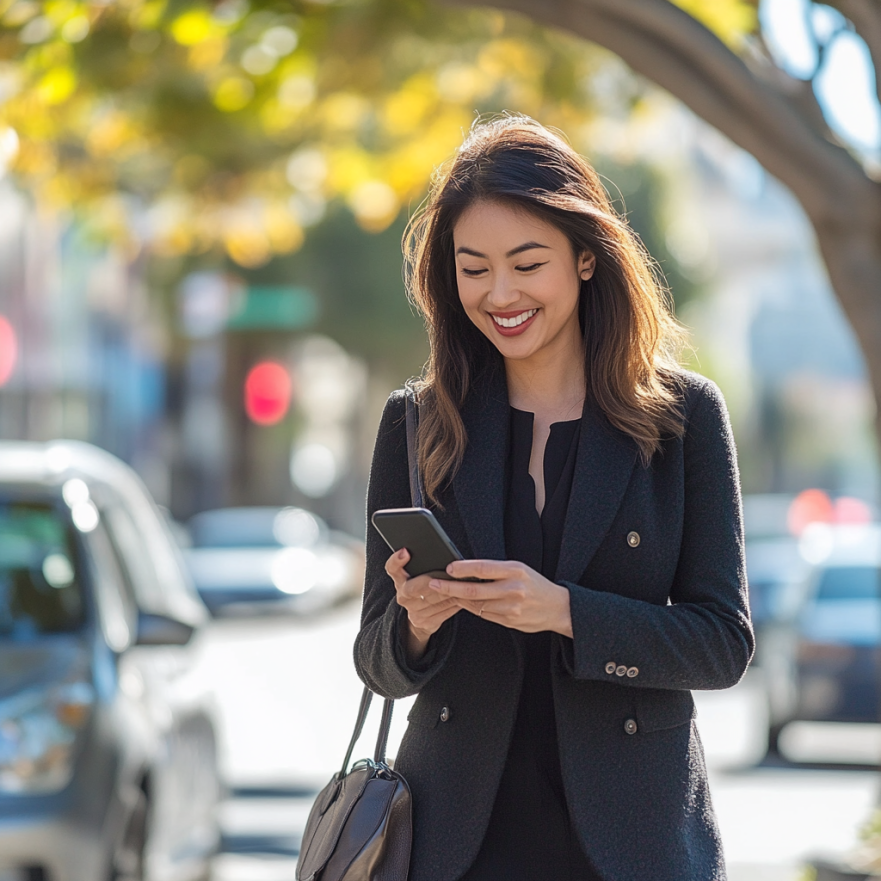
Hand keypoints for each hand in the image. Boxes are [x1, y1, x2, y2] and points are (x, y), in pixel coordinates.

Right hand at [384, 548, 460, 660]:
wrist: (421, 616)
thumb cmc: (425, 588)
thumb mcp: (419, 575)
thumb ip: (425, 566)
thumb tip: (444, 555)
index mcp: (400, 580)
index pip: (392, 568)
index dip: (397, 560)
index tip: (405, 551)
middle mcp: (403, 596)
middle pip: (415, 587)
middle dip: (433, 581)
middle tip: (448, 575)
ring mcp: (412, 611)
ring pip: (433, 601)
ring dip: (449, 592)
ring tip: (463, 584)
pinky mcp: (423, 622)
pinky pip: (442, 612)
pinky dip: (455, 604)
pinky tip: (465, 597)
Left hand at [429, 559, 572, 636]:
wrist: (558, 607)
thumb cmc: (535, 584)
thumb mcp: (519, 569)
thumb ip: (495, 570)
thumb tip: (467, 569)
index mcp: (515, 571)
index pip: (483, 568)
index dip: (463, 568)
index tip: (448, 568)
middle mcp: (513, 589)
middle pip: (474, 589)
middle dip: (450, 587)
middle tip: (433, 583)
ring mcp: (510, 608)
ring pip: (475, 604)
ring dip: (458, 598)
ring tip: (444, 592)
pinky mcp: (508, 621)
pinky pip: (483, 614)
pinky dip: (470, 608)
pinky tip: (462, 602)